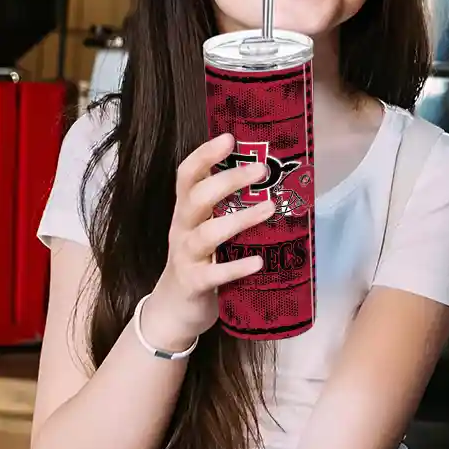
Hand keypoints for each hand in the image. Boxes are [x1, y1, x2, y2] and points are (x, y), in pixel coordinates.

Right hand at [144, 134, 274, 350]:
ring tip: (269, 208)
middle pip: (197, 197)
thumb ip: (229, 206)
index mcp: (187, 210)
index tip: (229, 138)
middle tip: (261, 170)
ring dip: (240, 220)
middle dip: (228, 181)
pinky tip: (259, 261)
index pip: (187, 176)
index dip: (204, 155)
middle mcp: (183, 228)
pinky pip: (214, 274)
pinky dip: (236, 267)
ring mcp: (186, 256)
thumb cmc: (202, 259)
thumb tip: (273, 178)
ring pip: (208, 233)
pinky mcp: (194, 283)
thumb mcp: (209, 227)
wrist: (175, 310)